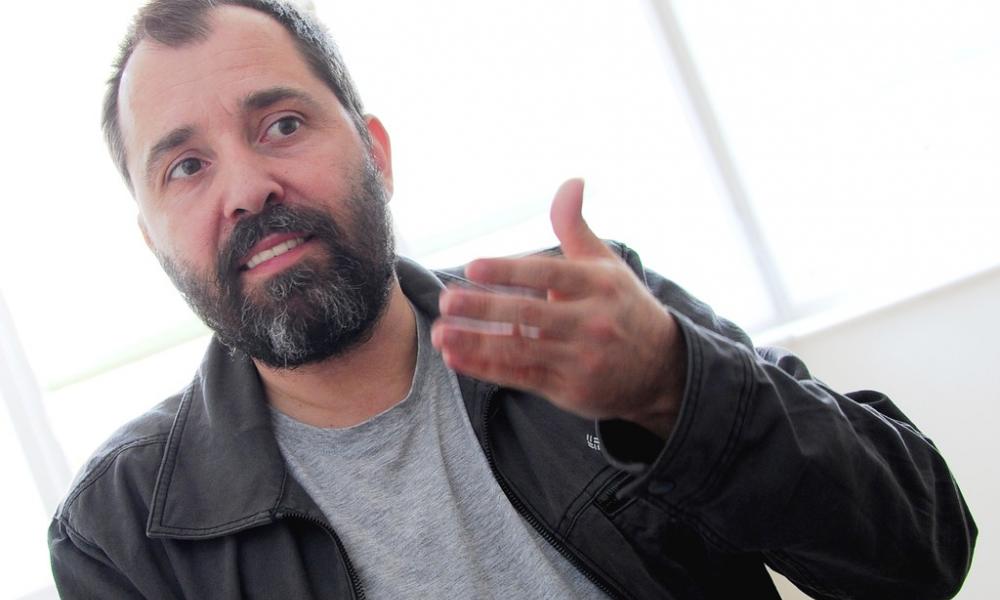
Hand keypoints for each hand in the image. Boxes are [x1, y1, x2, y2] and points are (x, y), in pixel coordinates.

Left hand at [431, 179, 685, 437]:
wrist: (662, 371)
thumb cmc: (624, 308)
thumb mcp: (606, 265)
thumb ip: (576, 226)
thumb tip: (572, 181)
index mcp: (599, 286)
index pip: (549, 274)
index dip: (510, 271)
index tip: (473, 267)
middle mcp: (591, 323)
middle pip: (530, 315)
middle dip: (485, 309)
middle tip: (447, 301)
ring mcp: (580, 360)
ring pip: (520, 349)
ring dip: (477, 342)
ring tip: (441, 333)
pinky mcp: (568, 389)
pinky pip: (521, 378)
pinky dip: (486, 368)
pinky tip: (456, 357)